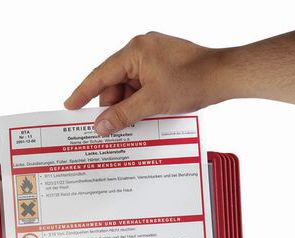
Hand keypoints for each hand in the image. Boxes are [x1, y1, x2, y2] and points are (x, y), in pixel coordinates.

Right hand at [64, 32, 224, 135]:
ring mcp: (154, 57)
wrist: (224, 76)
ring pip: (131, 86)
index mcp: (135, 52)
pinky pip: (145, 85)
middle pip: (116, 83)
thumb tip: (101, 125)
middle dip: (113, 106)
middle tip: (109, 129)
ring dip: (130, 106)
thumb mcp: (153, 103)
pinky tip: (144, 117)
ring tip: (132, 126)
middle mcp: (142, 50)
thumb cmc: (193, 82)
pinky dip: (142, 101)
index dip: (83, 92)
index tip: (70, 105)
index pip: (101, 75)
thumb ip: (124, 114)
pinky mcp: (164, 66)